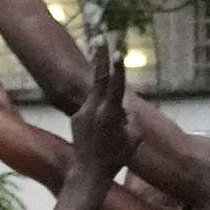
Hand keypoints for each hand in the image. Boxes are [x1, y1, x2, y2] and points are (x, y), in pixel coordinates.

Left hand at [67, 40, 134, 179]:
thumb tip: (125, 106)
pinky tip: (98, 137)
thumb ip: (132, 117)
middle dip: (100, 57)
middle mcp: (93, 109)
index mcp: (109, 113)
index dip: (118, 68)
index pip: (116, 86)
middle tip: (99, 37)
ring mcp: (81, 112)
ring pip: (98, 100)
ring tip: (108, 133)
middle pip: (97, 78)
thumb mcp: (135, 137)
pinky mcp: (75, 118)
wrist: (89, 172)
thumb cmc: (117, 157)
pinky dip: (98, 118)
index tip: (118, 51)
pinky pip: (91, 112)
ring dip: (105, 106)